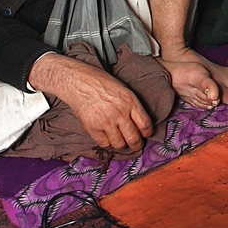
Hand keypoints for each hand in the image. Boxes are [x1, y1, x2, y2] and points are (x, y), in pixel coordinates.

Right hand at [29, 52, 151, 150]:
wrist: (79, 82)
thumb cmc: (101, 83)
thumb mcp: (124, 90)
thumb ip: (132, 106)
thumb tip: (140, 123)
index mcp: (130, 101)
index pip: (146, 125)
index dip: (148, 133)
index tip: (146, 135)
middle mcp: (120, 113)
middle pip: (134, 139)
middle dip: (137, 144)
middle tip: (136, 145)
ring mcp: (106, 122)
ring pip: (119, 144)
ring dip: (122, 145)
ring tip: (121, 141)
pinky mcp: (93, 128)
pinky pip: (104, 143)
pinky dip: (107, 143)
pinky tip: (108, 137)